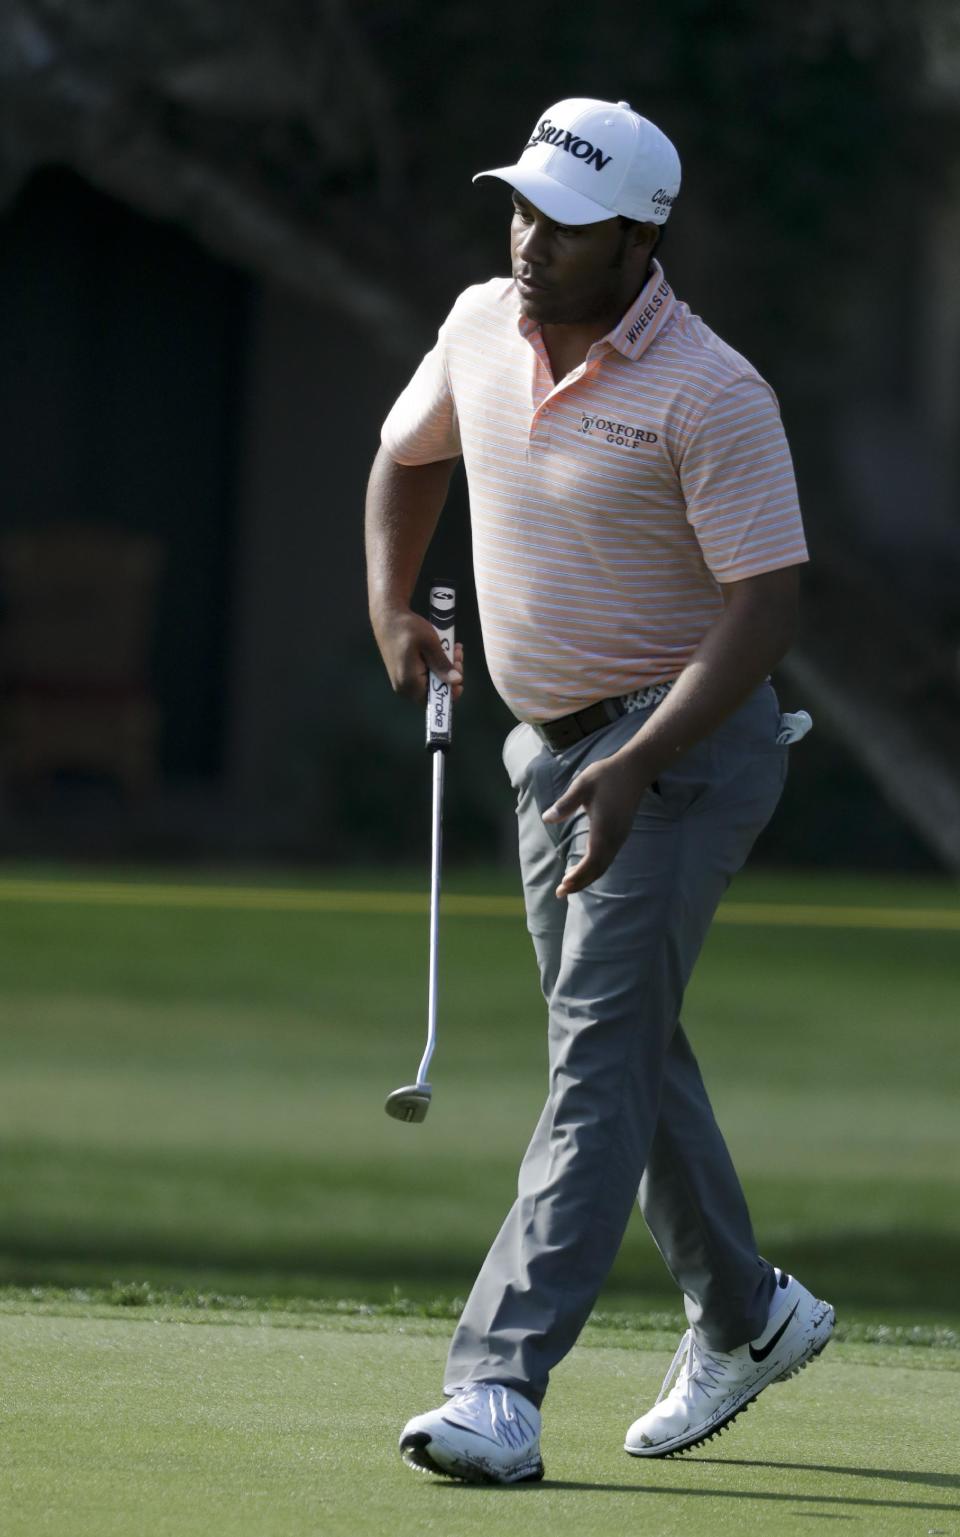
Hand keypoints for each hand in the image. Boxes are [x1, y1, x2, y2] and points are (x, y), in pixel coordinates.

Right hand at [371, 606, 463, 702]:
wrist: (387, 616)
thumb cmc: (407, 628)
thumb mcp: (429, 644)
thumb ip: (442, 664)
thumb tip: (456, 681)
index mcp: (409, 684)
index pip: (435, 700)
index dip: (450, 691)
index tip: (460, 675)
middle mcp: (404, 687)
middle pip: (434, 690)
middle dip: (450, 674)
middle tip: (458, 656)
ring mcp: (403, 680)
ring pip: (431, 680)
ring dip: (445, 667)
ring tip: (454, 649)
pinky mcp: (404, 672)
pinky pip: (424, 674)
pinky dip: (436, 664)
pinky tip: (443, 650)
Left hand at [542, 753, 647, 897]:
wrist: (635, 769)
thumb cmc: (606, 775)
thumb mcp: (582, 785)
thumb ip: (566, 803)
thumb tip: (546, 818)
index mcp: (604, 829)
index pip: (591, 861)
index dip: (578, 876)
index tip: (563, 885)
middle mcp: (614, 837)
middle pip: (598, 869)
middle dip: (579, 883)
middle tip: (560, 893)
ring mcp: (620, 837)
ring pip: (604, 865)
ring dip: (587, 877)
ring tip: (568, 884)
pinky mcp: (621, 833)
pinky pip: (608, 857)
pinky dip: (595, 867)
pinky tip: (584, 867)